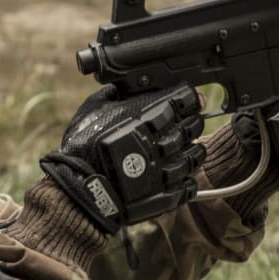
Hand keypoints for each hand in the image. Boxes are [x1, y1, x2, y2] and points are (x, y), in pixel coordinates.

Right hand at [40, 84, 205, 233]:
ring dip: (193, 149)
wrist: (82, 189)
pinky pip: (190, 183)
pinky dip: (187, 177)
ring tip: (183, 149)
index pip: (186, 99)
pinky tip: (178, 173)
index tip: (187, 100)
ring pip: (197, 154)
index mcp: (151, 115)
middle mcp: (165, 139)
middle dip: (191, 122)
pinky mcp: (168, 193)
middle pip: (195, 125)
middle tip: (184, 124)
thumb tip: (122, 86)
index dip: (189, 98)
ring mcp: (169, 168)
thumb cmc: (83, 147)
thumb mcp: (93, 108)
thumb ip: (113, 94)